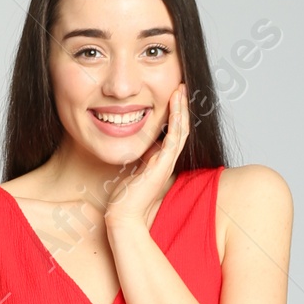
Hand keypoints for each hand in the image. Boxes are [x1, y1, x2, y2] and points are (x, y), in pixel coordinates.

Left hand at [104, 83, 189, 236]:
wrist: (122, 217)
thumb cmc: (123, 199)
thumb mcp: (130, 171)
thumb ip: (136, 159)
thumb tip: (133, 146)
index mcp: (159, 161)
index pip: (171, 132)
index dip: (173, 114)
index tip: (171, 95)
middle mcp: (166, 161)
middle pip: (180, 128)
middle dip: (180, 106)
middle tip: (181, 86)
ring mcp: (166, 163)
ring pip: (180, 130)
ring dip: (181, 109)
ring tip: (181, 90)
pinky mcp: (163, 166)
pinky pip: (173, 138)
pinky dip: (176, 121)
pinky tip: (175, 106)